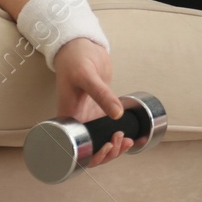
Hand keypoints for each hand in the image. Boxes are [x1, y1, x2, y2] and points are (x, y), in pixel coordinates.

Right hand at [53, 37, 143, 168]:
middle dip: (109, 153)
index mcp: (69, 120)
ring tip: (128, 140)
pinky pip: (110, 128)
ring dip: (115, 147)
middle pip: (92, 150)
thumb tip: (117, 114)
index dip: (94, 156)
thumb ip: (102, 94)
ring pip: (102, 142)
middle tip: (122, 142)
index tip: (109, 147)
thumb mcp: (86, 77)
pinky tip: (133, 136)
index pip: (78, 151)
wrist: (80, 46)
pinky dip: (121, 135)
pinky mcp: (100, 109)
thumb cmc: (75, 60)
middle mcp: (78, 122)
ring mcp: (89, 116)